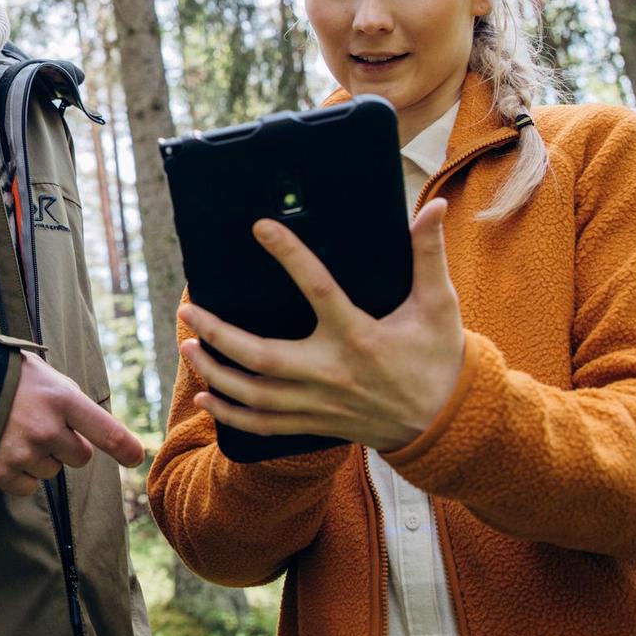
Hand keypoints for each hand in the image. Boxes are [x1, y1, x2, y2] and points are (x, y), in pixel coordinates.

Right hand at [0, 354, 144, 495]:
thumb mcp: (39, 373)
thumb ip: (66, 397)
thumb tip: (88, 424)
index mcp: (62, 398)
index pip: (106, 431)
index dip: (125, 447)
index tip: (135, 457)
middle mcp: (47, 429)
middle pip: (80, 457)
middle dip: (68, 447)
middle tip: (42, 428)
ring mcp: (23, 453)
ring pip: (52, 472)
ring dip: (40, 459)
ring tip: (13, 433)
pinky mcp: (0, 472)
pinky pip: (27, 487)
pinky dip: (19, 475)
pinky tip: (2, 451)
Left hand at [177, 198, 466, 453]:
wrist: (447, 426)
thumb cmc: (439, 360)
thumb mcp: (440, 306)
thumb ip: (429, 256)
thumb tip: (434, 208)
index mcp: (360, 337)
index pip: (319, 289)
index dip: (290, 255)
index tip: (262, 228)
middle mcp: (332, 373)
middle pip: (262, 356)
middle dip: (219, 334)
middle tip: (189, 312)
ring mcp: (319, 403)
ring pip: (254, 394)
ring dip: (215, 372)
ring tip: (188, 346)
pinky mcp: (315, 422)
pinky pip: (264, 425)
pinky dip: (231, 414)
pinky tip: (207, 398)